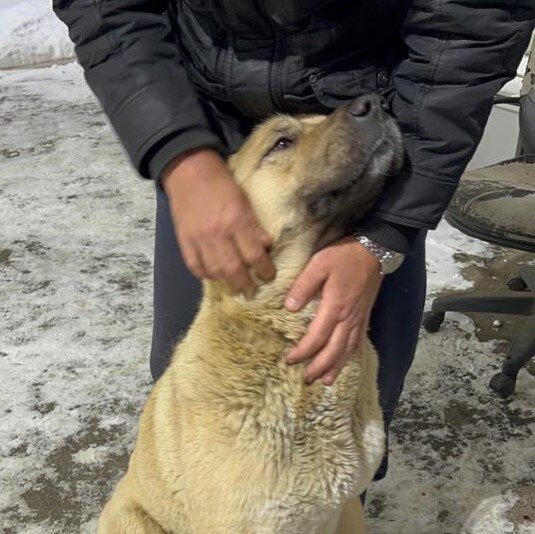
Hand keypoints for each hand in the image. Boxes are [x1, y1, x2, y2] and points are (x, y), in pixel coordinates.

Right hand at [161, 148, 275, 293]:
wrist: (188, 169)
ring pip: (215, 272)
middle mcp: (218, 234)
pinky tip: (213, 275)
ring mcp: (198, 239)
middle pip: (234, 270)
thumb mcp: (245, 200)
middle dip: (246, 283)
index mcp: (236, 221)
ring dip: (227, 282)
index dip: (264, 270)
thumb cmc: (221, 183)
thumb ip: (254, 225)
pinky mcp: (183, 240)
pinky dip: (205, 274)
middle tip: (252, 288)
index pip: (254, 255)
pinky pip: (194, 266)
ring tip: (235, 285)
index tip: (269, 275)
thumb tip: (266, 246)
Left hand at [284, 236, 382, 385]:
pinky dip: (350, 354)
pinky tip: (345, 359)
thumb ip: (303, 286)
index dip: (303, 352)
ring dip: (336, 366)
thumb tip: (289, 308)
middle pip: (334, 350)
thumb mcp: (319, 264)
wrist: (374, 250)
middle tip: (307, 379)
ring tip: (326, 380)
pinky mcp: (365, 315)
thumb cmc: (344, 256)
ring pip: (348, 349)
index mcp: (335, 307)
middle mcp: (348, 318)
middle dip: (320, 367)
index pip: (316, 338)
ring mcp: (359, 318)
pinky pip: (358, 341)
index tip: (289, 359)